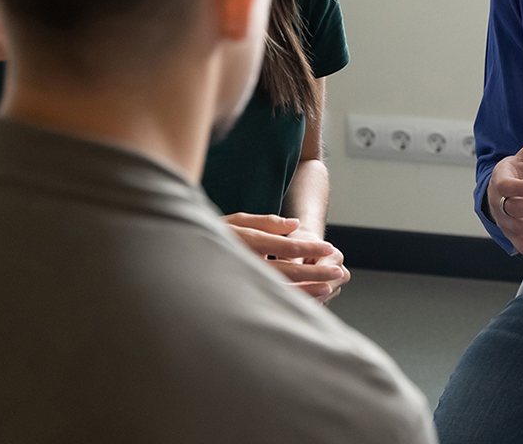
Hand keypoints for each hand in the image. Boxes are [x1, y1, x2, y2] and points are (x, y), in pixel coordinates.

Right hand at [223, 213, 347, 299]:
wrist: (184, 258)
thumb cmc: (215, 234)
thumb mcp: (236, 220)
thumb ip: (266, 222)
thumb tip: (295, 223)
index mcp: (245, 241)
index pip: (283, 246)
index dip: (308, 247)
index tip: (329, 247)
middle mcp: (244, 263)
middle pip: (285, 270)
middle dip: (314, 272)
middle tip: (337, 271)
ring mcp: (241, 282)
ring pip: (279, 289)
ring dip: (306, 290)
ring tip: (329, 288)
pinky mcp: (239, 296)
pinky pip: (269, 300)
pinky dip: (290, 301)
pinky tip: (308, 301)